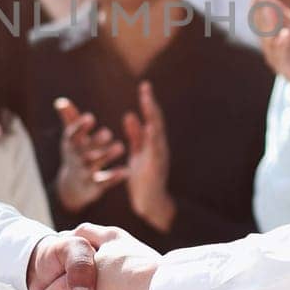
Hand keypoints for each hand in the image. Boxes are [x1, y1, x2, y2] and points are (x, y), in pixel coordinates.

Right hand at [53, 97, 127, 212]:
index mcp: (70, 145)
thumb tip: (61, 101)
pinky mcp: (94, 187)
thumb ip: (68, 118)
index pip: (72, 135)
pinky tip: (126, 171)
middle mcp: (76, 159)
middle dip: (95, 142)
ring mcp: (84, 173)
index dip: (80, 127)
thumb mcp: (71, 137)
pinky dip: (114, 177)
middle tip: (108, 132)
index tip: (91, 117)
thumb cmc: (75, 153)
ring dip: (107, 156)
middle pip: (84, 149)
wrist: (72, 186)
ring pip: (95, 165)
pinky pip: (104, 182)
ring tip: (120, 146)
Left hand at [122, 82, 174, 231]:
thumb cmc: (144, 179)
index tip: (144, 85)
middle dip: (151, 104)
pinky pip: (156, 150)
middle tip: (145, 87)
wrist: (151, 204)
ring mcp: (159, 157)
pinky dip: (153, 138)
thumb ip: (135, 135)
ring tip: (148, 102)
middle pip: (156, 121)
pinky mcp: (156, 168)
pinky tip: (150, 128)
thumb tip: (130, 115)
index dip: (148, 102)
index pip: (151, 118)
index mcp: (153, 142)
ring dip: (153, 117)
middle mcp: (158, 147)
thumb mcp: (138, 153)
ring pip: (158, 133)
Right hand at [252, 0, 289, 88]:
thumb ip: (280, 12)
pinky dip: (282, 45)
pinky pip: (282, 57)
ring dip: (270, 24)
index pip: (260, 18)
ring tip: (271, 9)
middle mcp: (270, 47)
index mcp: (271, 36)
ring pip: (270, 41)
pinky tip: (285, 33)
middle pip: (262, 27)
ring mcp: (277, 59)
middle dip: (262, 11)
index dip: (259, 4)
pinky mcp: (287, 70)